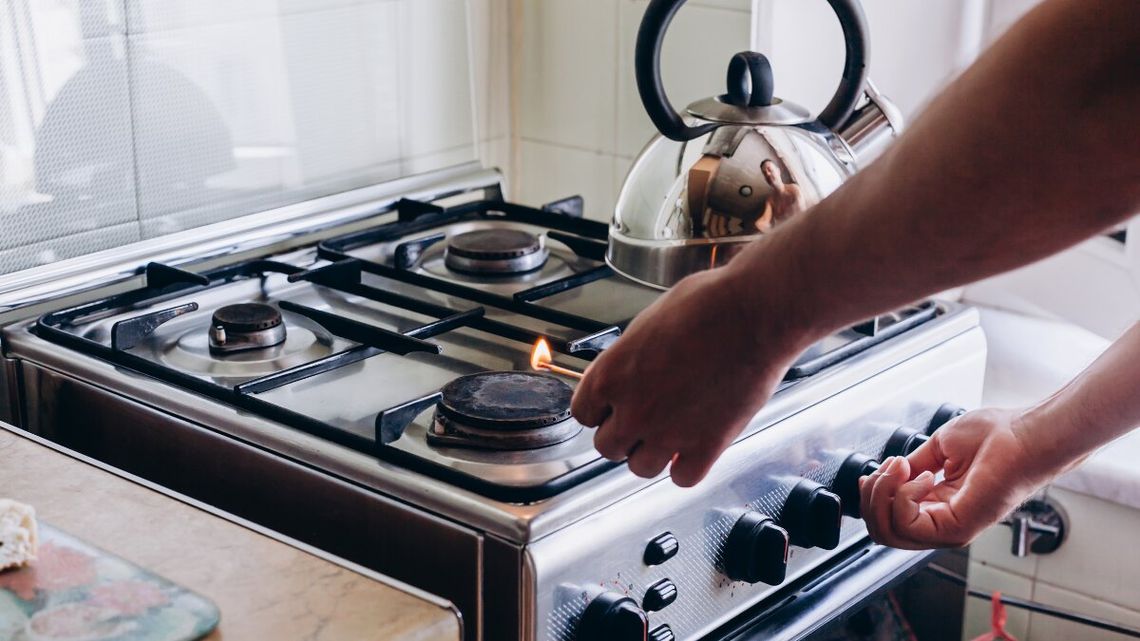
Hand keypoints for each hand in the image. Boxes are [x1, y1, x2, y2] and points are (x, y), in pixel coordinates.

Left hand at [570, 266, 811, 485]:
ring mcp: (669, 433)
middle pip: (607, 447)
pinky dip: (686, 468)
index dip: (600, 410)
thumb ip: (630, 357)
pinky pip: (684, 479)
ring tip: (667, 436)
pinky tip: (693, 450)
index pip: (583, 414)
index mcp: (611, 375)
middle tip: (642, 420)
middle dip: (623, 434)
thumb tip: (629, 369)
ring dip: (651, 454)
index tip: (612, 407)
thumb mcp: (648, 323)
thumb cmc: (707, 305)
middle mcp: (633, 410)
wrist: (754, 314)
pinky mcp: (707, 446)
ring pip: (641, 468)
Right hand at [859, 408, 1053, 548]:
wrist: (1026, 435)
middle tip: (891, 468)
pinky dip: (902, 496)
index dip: (873, 493)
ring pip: (888, 533)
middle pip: (881, 532)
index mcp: (938, 506)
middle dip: (871, 496)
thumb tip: (890, 474)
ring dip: (884, 494)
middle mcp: (941, 524)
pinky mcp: (957, 530)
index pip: (887, 519)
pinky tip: (924, 476)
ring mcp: (949, 531)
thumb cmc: (998, 437)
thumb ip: (913, 467)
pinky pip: (907, 524)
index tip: (886, 465)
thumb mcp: (939, 448)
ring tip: (903, 469)